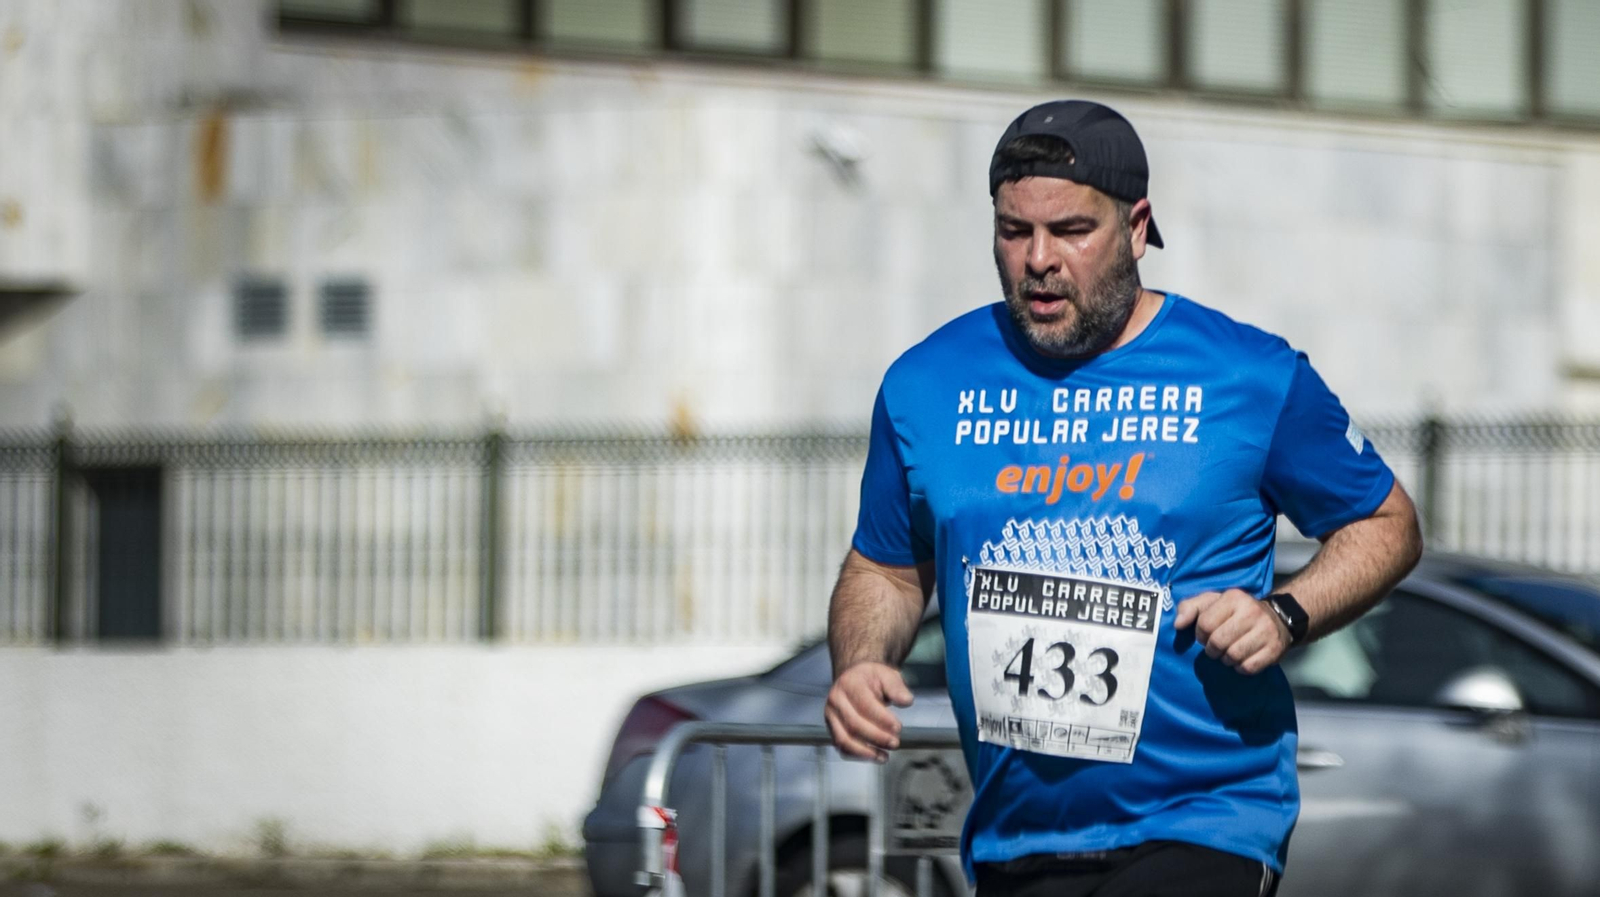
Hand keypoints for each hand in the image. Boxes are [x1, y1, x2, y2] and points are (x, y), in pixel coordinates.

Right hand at [824, 661, 913, 762]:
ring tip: (885, 756)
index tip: (898, 727)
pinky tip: (875, 756)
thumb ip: (897, 687)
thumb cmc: (871, 678)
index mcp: (849, 683)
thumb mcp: (887, 675)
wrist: (854, 678)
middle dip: (876, 737)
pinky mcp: (832, 728)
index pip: (864, 704)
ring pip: (844, 739)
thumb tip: (906, 701)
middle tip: (895, 742)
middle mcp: (836, 700)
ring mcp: (831, 715)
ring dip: (866, 751)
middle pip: (854, 724)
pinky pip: (842, 747)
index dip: (882, 719)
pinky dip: (858, 756)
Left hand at [1173, 589, 1290, 674]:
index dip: (1200, 635)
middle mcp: (1251, 612)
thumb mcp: (1212, 602)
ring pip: (1233, 656)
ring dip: (1226, 660)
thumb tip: (1178, 624)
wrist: (1277, 618)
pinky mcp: (1275, 649)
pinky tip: (1242, 659)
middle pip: (1218, 642)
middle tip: (1216, 647)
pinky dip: (1241, 668)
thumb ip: (1190, 607)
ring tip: (1229, 653)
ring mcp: (1266, 631)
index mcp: (1234, 598)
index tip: (1205, 636)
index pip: (1205, 624)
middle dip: (1212, 650)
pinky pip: (1248, 667)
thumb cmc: (1236, 611)